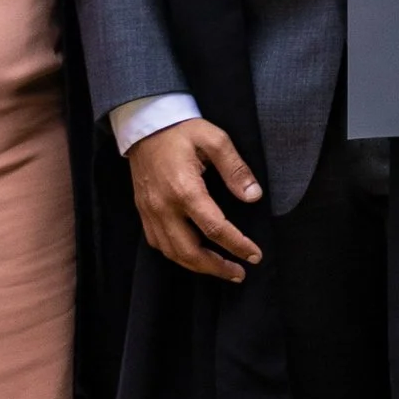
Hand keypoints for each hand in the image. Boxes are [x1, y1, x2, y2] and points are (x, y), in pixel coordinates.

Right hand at [125, 117, 263, 279]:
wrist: (144, 124)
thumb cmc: (181, 130)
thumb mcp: (214, 139)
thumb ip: (235, 169)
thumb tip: (253, 197)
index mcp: (185, 190)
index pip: (215, 229)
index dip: (237, 245)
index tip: (254, 255)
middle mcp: (164, 207)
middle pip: (190, 251)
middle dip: (217, 267)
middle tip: (239, 273)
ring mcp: (150, 212)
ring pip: (172, 252)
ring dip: (198, 266)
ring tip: (220, 269)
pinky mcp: (143, 212)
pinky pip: (158, 244)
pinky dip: (177, 255)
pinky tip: (192, 256)